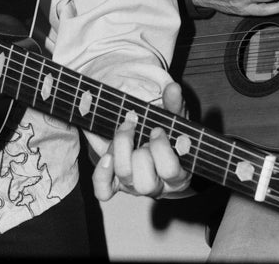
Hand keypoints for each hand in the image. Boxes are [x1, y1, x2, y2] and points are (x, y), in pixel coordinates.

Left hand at [92, 82, 191, 201]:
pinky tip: (107, 156)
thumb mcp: (175, 122)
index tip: (157, 129)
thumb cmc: (169, 137)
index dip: (161, 147)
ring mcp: (134, 187)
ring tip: (127, 129)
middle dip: (140, 152)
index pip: (170, 170)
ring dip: (121, 149)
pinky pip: (104, 190)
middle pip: (145, 181)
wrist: (155, 151)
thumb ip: (175, 105)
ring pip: (125, 177)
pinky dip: (102, 173)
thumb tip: (173, 88)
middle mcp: (155, 186)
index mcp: (176, 175)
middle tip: (142, 130)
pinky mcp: (116, 185)